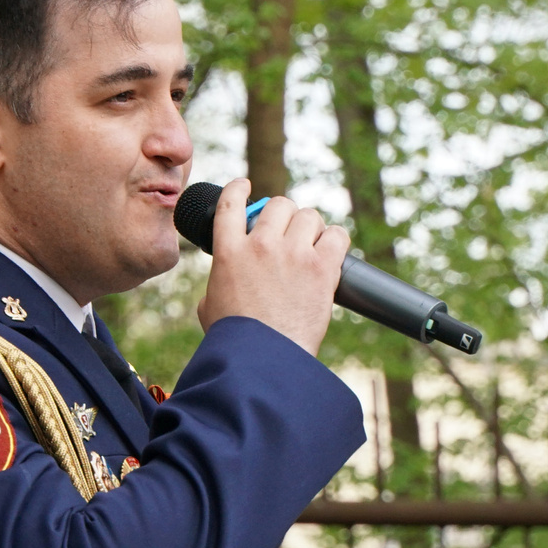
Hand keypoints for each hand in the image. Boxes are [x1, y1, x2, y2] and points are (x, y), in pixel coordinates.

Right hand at [194, 180, 347, 356]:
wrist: (264, 361)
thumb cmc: (234, 343)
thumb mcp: (210, 308)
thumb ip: (216, 286)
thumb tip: (218, 290)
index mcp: (229, 252)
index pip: (232, 203)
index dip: (240, 189)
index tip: (246, 185)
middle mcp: (261, 245)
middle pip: (279, 205)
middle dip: (284, 215)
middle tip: (288, 233)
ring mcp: (293, 254)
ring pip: (309, 216)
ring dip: (311, 227)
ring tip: (310, 245)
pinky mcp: (322, 268)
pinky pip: (337, 235)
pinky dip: (336, 240)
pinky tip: (331, 252)